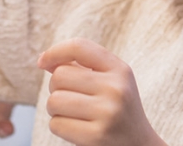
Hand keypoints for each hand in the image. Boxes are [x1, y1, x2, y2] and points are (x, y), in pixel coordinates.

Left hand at [36, 39, 162, 145]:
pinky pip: (56, 124)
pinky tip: (77, 128)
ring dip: (55, 109)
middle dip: (56, 88)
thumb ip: (81, 67)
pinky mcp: (96, 136)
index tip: (43, 63)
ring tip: (72, 114)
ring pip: (54, 101)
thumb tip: (44, 60)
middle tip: (70, 99)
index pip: (79, 47)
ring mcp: (107, 113)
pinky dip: (59, 127)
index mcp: (120, 70)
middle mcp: (116, 89)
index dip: (55, 51)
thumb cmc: (116, 110)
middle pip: (59, 76)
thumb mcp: (110, 82)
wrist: (139, 145)